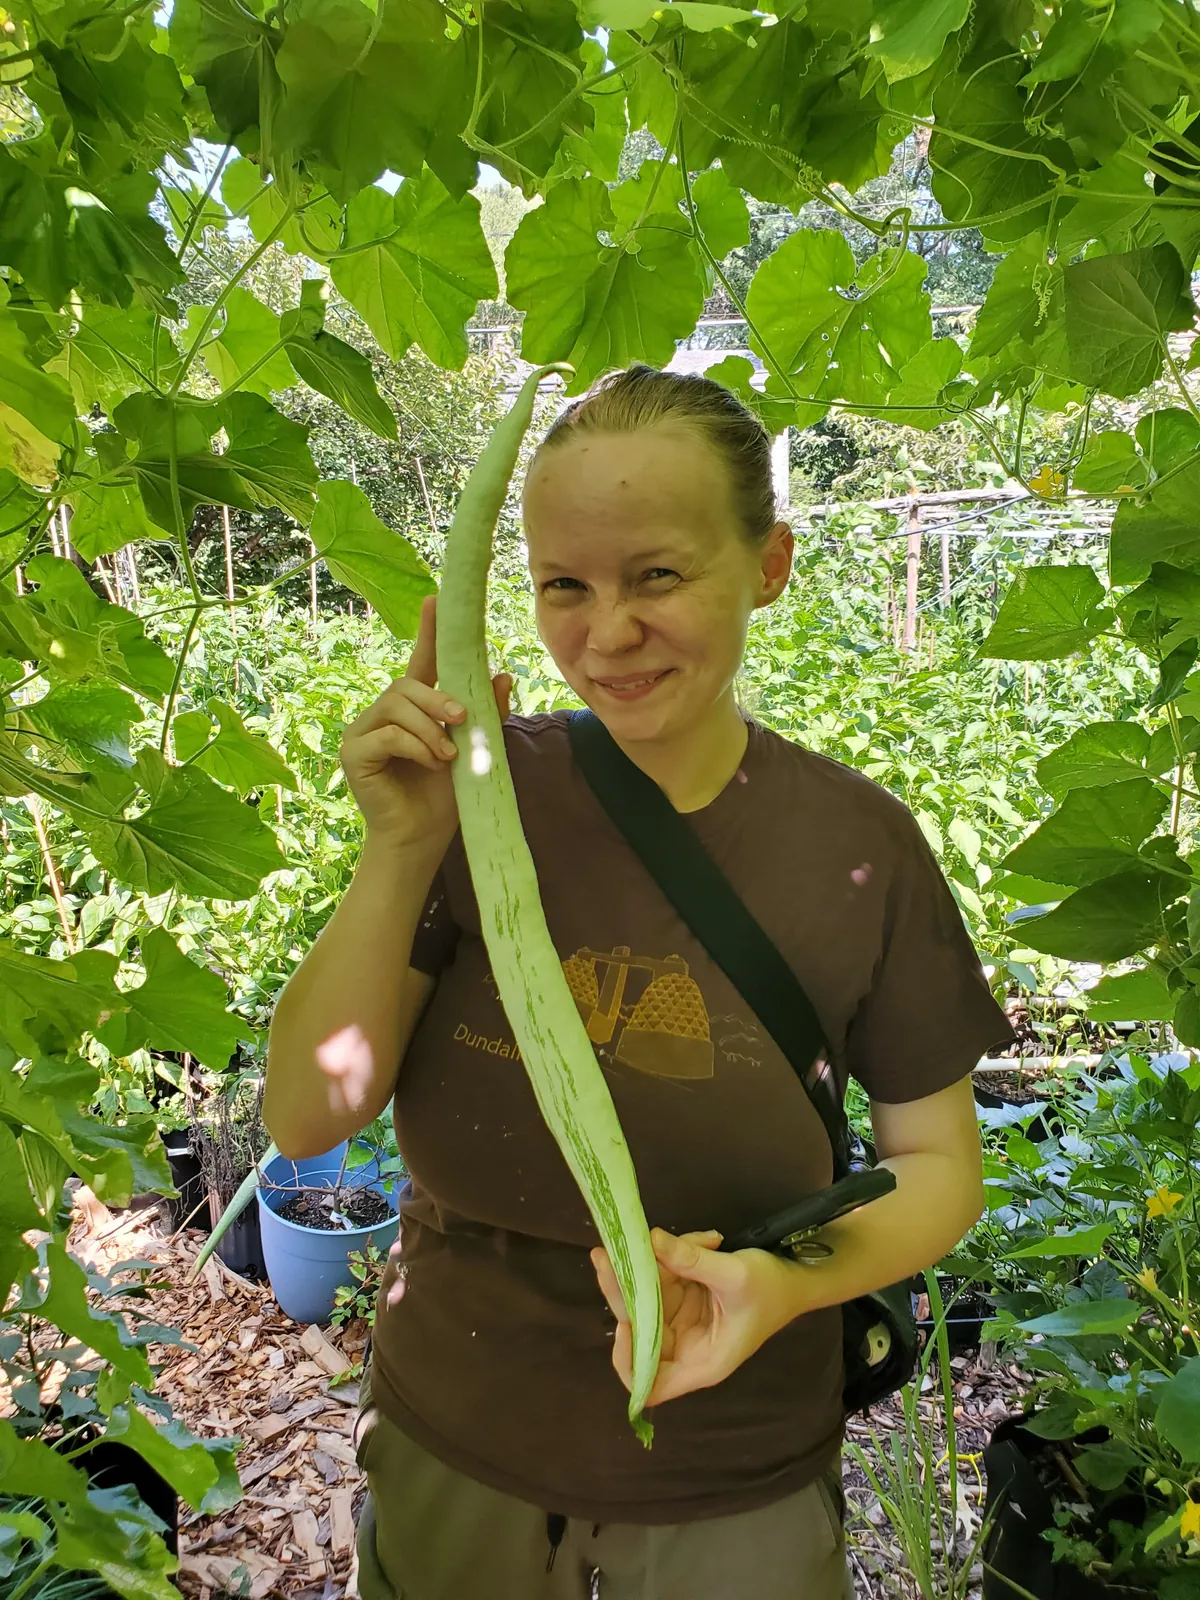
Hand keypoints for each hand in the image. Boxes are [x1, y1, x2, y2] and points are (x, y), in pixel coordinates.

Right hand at [340, 593, 511, 848]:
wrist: (422, 839)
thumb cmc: (445, 798)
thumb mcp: (474, 751)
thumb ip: (487, 715)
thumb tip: (502, 676)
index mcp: (413, 710)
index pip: (420, 663)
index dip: (428, 633)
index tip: (436, 600)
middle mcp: (382, 714)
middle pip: (406, 685)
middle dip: (438, 698)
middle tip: (463, 719)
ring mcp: (363, 731)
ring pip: (396, 706)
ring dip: (429, 728)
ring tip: (449, 756)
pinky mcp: (353, 753)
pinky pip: (387, 734)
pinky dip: (415, 746)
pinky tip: (431, 765)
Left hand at [590, 1227, 806, 1407]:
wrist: (796, 1277)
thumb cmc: (772, 1290)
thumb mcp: (734, 1275)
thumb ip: (690, 1260)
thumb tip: (649, 1240)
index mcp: (700, 1362)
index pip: (649, 1385)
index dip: (629, 1361)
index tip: (624, 1323)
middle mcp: (685, 1347)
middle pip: (637, 1329)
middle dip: (622, 1290)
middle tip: (608, 1252)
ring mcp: (681, 1319)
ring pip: (643, 1297)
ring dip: (651, 1263)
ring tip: (681, 1238)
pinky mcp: (682, 1296)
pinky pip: (661, 1276)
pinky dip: (672, 1253)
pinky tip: (706, 1240)